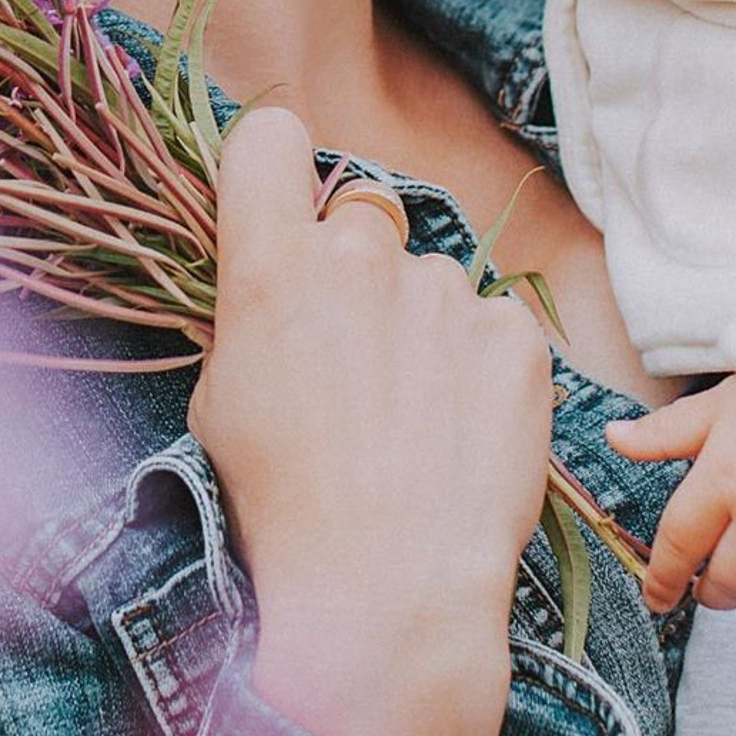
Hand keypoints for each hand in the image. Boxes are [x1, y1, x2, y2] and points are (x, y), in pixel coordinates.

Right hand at [189, 106, 554, 735]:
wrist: (390, 595)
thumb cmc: (283, 505)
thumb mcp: (222, 398)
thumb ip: (254, 310)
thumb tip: (281, 278)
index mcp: (272, 266)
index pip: (270, 139)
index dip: (275, 166)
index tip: (283, 207)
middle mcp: (361, 255)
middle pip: (361, 216)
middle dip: (356, 268)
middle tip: (357, 358)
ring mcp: (447, 289)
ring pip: (430, 281)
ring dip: (422, 328)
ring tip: (413, 426)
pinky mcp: (514, 334)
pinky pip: (489, 325)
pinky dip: (478, 369)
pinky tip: (461, 437)